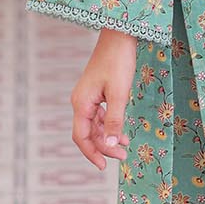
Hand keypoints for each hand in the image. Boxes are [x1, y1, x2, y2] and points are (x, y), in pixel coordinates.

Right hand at [71, 27, 137, 169]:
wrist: (119, 36)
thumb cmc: (119, 62)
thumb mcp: (119, 94)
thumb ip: (114, 121)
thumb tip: (109, 146)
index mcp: (81, 103)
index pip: (81, 137)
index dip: (91, 154)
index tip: (104, 167)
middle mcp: (80, 101)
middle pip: (87, 133)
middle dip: (103, 147)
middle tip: (123, 156)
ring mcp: (87, 97)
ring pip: (93, 125)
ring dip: (107, 137)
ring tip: (124, 147)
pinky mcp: (95, 92)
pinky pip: (98, 115)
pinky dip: (108, 125)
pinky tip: (121, 132)